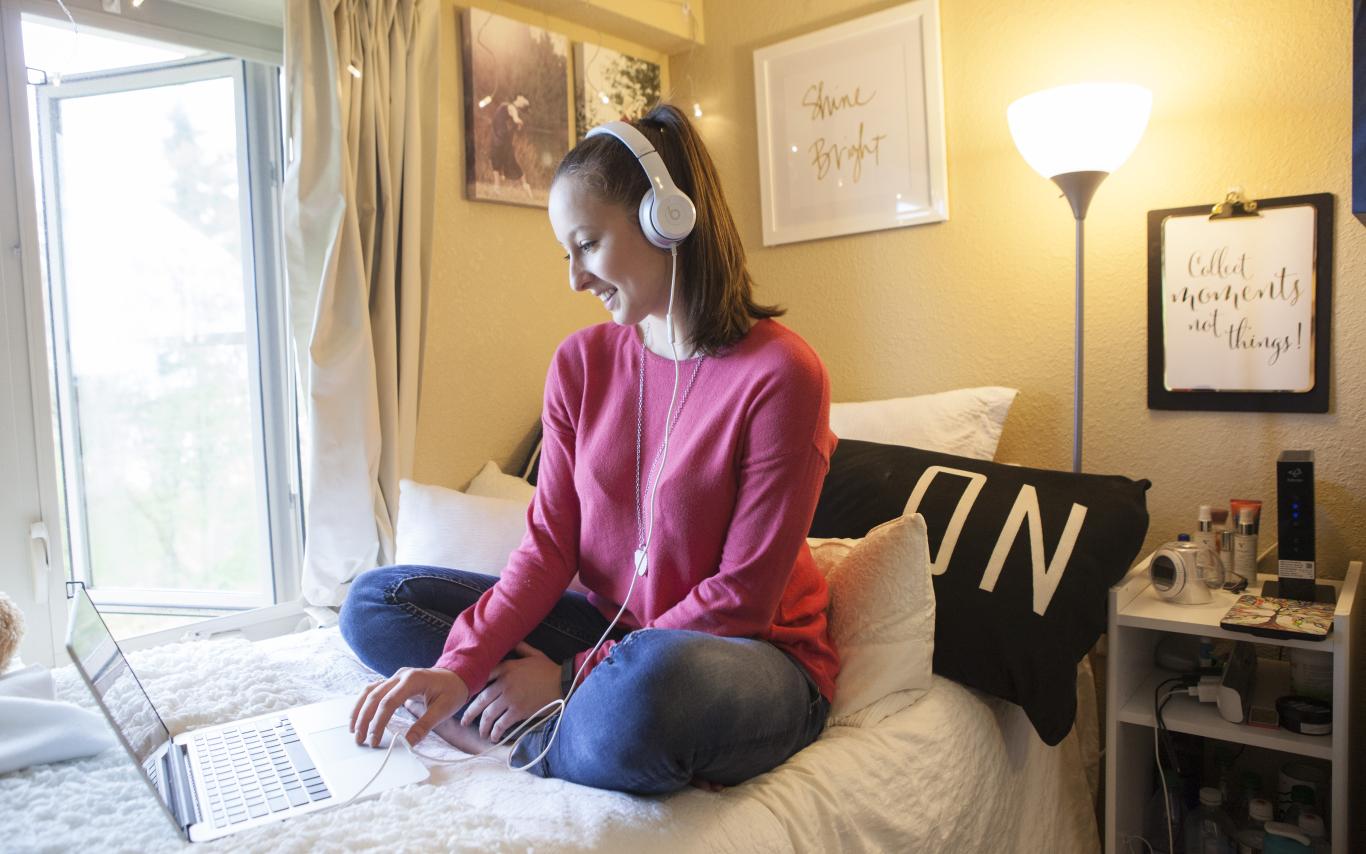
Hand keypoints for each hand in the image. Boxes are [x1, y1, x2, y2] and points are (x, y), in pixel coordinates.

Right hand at [351, 666, 468, 746]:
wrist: (457, 675)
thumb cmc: (452, 691)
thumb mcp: (443, 709)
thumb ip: (424, 725)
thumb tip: (407, 742)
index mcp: (413, 680)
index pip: (389, 702)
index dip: (379, 723)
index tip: (374, 741)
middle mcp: (401, 675)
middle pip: (374, 696)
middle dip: (364, 719)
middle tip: (359, 739)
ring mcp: (396, 676)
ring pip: (370, 691)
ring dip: (359, 709)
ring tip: (353, 729)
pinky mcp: (394, 681)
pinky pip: (374, 690)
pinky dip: (365, 703)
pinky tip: (360, 716)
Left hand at [460, 642, 560, 742]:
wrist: (562, 683)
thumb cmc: (549, 669)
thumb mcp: (534, 654)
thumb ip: (520, 648)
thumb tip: (513, 641)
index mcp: (506, 668)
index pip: (483, 677)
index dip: (473, 688)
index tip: (468, 697)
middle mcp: (504, 683)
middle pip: (481, 700)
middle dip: (470, 713)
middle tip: (464, 721)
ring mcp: (510, 698)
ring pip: (489, 714)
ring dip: (483, 726)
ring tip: (481, 733)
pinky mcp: (518, 711)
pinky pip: (501, 723)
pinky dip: (496, 732)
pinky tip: (494, 736)